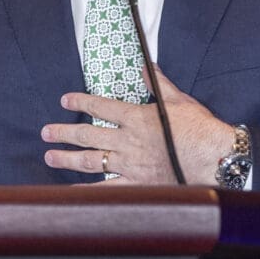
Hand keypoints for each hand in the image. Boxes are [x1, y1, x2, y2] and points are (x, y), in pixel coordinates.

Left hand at [41, 66, 236, 183]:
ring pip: (92, 161)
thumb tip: (146, 68)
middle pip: (88, 135)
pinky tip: (72, 190)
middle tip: (46, 132)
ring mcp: (130, 164)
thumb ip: (158, 84)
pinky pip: (107, 188)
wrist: (213, 157)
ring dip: (67, 158)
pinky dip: (88, 190)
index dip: (80, 102)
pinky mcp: (138, 183)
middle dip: (64, 132)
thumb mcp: (178, 100)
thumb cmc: (199, 128)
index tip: (65, 100)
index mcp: (136, 118)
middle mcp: (128, 141)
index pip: (101, 107)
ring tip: (50, 156)